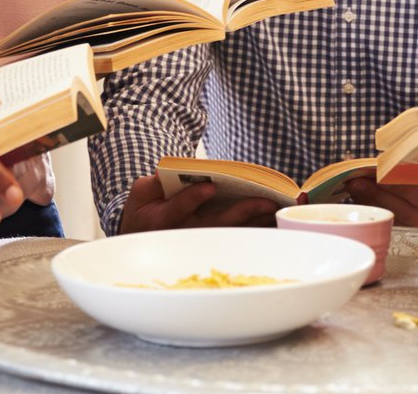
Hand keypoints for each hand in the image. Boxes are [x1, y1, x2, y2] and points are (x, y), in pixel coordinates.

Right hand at [116, 174, 275, 232]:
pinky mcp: (212, 243)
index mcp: (163, 220)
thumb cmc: (144, 211)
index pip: (178, 208)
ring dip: (256, 222)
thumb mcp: (140, 194)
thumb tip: (166, 174)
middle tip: (266, 202)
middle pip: (215, 224)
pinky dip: (256, 227)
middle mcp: (184, 234)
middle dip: (242, 212)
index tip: (210, 186)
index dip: (193, 197)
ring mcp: (200, 242)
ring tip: (277, 208)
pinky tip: (273, 218)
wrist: (144, 237)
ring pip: (231, 233)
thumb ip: (152, 185)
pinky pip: (237, 237)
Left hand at [345, 178, 417, 228]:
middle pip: (405, 211)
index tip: (381, 173)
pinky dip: (379, 210)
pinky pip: (396, 224)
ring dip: (374, 203)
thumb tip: (402, 156)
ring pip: (397, 220)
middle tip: (358, 180)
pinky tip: (364, 200)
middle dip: (379, 195)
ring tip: (356, 188)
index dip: (401, 186)